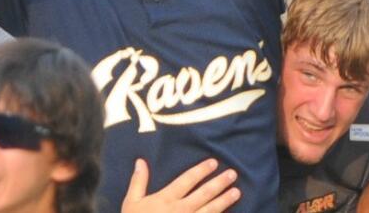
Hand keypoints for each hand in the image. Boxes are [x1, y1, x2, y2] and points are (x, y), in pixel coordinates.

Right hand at [121, 159, 239, 212]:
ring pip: (210, 210)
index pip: (187, 180)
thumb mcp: (131, 202)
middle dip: (219, 183)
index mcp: (166, 199)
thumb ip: (138, 181)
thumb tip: (140, 161)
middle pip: (204, 193)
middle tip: (232, 174)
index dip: (201, 170)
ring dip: (224, 201)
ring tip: (237, 192)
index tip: (214, 163)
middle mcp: (180, 210)